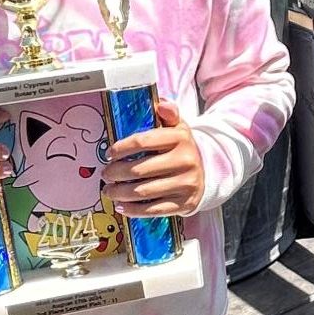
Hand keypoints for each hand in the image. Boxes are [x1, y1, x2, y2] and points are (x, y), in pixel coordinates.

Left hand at [103, 98, 204, 216]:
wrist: (208, 172)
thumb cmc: (182, 149)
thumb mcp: (178, 127)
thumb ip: (169, 113)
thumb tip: (161, 104)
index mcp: (181, 138)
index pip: (143, 141)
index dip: (121, 148)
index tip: (109, 154)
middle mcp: (186, 160)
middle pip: (140, 169)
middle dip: (116, 173)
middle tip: (105, 175)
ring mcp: (187, 183)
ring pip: (144, 191)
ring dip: (120, 193)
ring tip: (109, 191)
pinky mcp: (185, 203)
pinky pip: (154, 210)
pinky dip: (134, 210)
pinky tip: (122, 206)